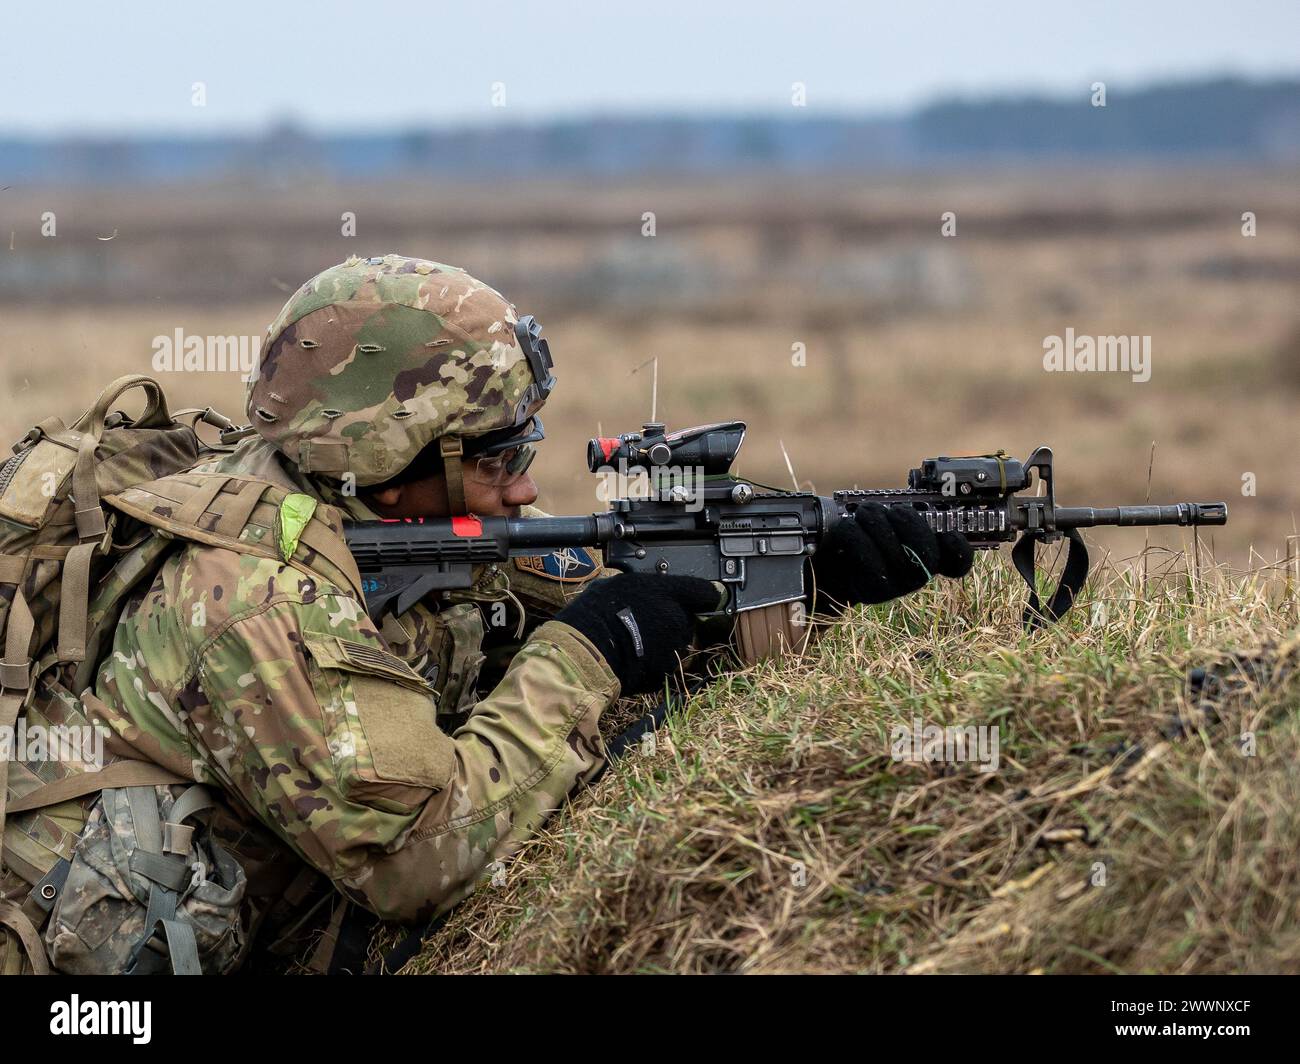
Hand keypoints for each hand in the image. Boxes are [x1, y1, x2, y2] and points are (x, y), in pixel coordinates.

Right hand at [554, 573, 720, 693]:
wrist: (587, 653)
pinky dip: (654, 661)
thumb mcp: (618, 585)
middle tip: (645, 621)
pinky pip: (666, 662)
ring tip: (635, 641)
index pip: (703, 591)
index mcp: (668, 592)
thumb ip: (644, 588)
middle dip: (672, 620)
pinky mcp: (668, 671)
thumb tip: (649, 590)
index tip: (704, 597)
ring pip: (677, 642)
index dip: (704, 594)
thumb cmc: (595, 614)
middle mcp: (679, 618)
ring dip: (664, 642)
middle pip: (687, 619)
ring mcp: (676, 647)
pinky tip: (634, 656)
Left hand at [811, 502, 973, 611]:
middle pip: (927, 554)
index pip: (958, 559)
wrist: (834, 560)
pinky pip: (869, 561)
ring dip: (878, 524)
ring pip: (896, 555)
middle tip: (893, 510)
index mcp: (931, 553)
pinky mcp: (872, 591)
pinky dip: (856, 536)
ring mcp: (897, 587)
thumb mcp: (887, 519)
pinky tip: (848, 527)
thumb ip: (903, 513)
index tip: (949, 534)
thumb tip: (902, 503)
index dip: (959, 549)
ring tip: (865, 512)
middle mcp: (918, 574)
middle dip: (908, 523)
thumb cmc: (867, 533)